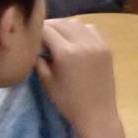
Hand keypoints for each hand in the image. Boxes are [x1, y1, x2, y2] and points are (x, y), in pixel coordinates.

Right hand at [36, 17, 120, 137]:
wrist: (97, 114)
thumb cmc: (68, 102)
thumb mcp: (46, 81)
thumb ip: (38, 59)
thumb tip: (33, 44)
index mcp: (66, 53)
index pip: (46, 29)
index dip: (36, 30)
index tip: (31, 36)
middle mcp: (83, 43)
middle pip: (61, 22)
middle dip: (49, 26)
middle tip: (41, 35)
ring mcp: (97, 43)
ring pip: (76, 22)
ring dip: (64, 26)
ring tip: (57, 36)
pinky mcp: (106, 47)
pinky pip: (91, 29)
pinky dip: (80, 29)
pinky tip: (74, 39)